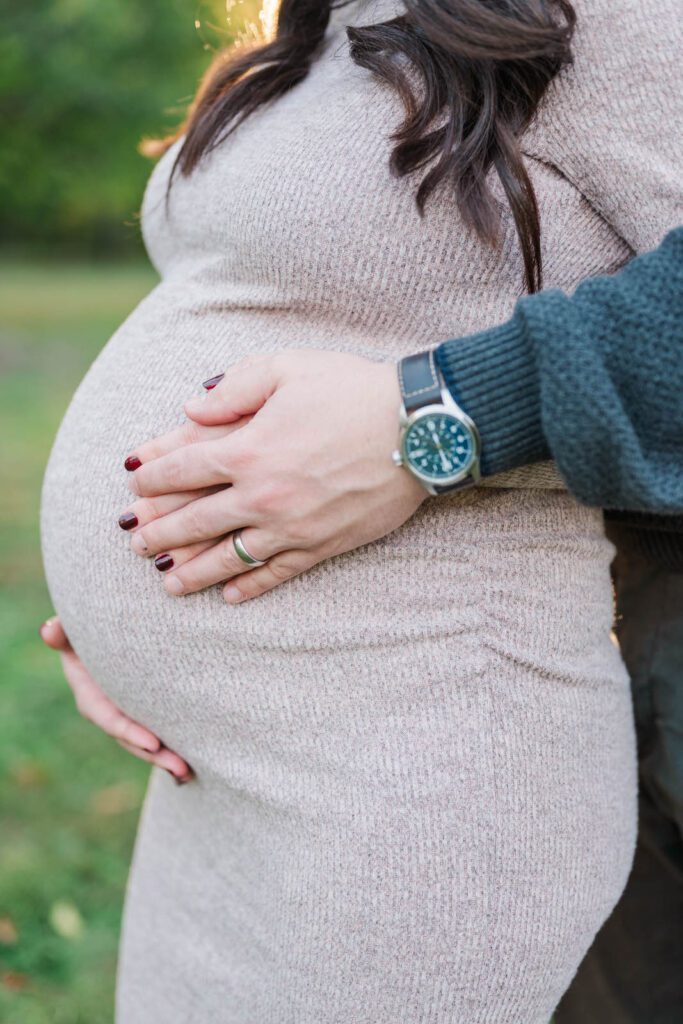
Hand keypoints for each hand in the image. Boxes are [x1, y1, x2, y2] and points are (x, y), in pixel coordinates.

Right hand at [39, 617, 192, 783]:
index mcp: (89, 693)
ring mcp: (126, 713)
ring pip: (145, 741)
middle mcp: (107, 709)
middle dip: (153, 754)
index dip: (128, 731)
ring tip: (188, 771)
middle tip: (181, 767)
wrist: (105, 633)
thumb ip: (63, 633)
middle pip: (129, 737)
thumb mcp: (74, 631)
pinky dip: (171, 747)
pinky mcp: (143, 712)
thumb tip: (49, 630)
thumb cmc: (89, 630)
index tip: (153, 742)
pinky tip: (193, 764)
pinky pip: (156, 732)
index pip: (107, 717)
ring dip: (165, 759)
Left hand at [123, 350, 426, 601]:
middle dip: (160, 532)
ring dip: (193, 571)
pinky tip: (229, 595)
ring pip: (229, 556)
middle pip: (195, 520)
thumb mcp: (287, 368)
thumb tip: (190, 410)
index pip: (184, 469)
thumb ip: (232, 388)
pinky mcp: (322, 545)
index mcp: (248, 448)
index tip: (135, 485)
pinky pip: (276, 573)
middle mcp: (262, 494)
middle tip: (136, 543)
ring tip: (167, 582)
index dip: (153, 477)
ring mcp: (291, 527)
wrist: (419, 430)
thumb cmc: (353, 391)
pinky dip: (250, 586)